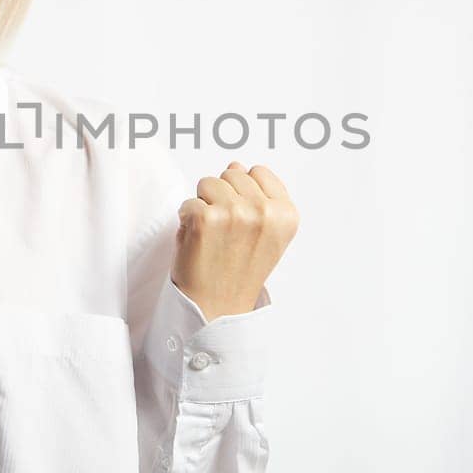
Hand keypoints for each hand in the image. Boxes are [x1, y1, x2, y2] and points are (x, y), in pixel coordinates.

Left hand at [171, 161, 298, 320]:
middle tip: (225, 232)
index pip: (258, 172)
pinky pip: (188, 202)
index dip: (244, 193)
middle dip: (223, 196)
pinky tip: (197, 242)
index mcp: (286, 213)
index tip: (244, 222)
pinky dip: (186, 220)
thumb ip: (257, 196)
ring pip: (208, 182)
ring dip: (204, 205)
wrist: (217, 309)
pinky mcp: (205, 218)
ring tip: (212, 236)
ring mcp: (235, 213)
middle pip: (232, 173)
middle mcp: (265, 211)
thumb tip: (237, 164)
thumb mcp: (266, 234)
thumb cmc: (238, 272)